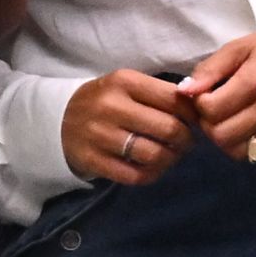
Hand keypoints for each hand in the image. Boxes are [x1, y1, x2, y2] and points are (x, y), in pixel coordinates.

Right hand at [61, 69, 197, 185]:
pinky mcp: (92, 160)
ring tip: (170, 155)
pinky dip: (151, 174)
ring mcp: (100, 135)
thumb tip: (197, 107)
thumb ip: (158, 93)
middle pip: (168, 129)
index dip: (193, 114)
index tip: (195, 122)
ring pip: (154, 155)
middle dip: (186, 140)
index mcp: (123, 81)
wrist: (58, 119)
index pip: (173, 99)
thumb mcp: (125, 86)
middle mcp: (111, 106)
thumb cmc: (102, 101)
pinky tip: (152, 168)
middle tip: (186, 143)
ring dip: (171, 159)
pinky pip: (135, 175)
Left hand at [178, 30, 255, 160]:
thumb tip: (185, 91)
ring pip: (237, 152)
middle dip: (209, 125)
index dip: (200, 104)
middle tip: (214, 110)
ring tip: (227, 120)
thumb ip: (210, 70)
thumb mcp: (238, 48)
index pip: (211, 109)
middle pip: (221, 135)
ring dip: (224, 139)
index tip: (205, 94)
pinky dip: (243, 145)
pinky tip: (244, 126)